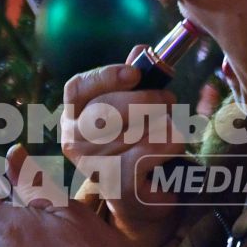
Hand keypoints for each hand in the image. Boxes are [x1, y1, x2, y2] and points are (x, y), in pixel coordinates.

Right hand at [62, 63, 185, 246]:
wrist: (142, 197)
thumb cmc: (136, 144)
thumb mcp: (134, 108)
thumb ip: (135, 79)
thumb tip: (141, 49)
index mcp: (73, 115)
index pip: (78, 88)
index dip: (105, 77)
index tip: (134, 73)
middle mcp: (74, 140)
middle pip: (107, 109)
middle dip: (147, 100)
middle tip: (169, 101)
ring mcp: (92, 166)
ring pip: (134, 130)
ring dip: (163, 125)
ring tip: (169, 131)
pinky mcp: (117, 185)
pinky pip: (148, 151)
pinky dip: (168, 144)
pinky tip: (173, 147)